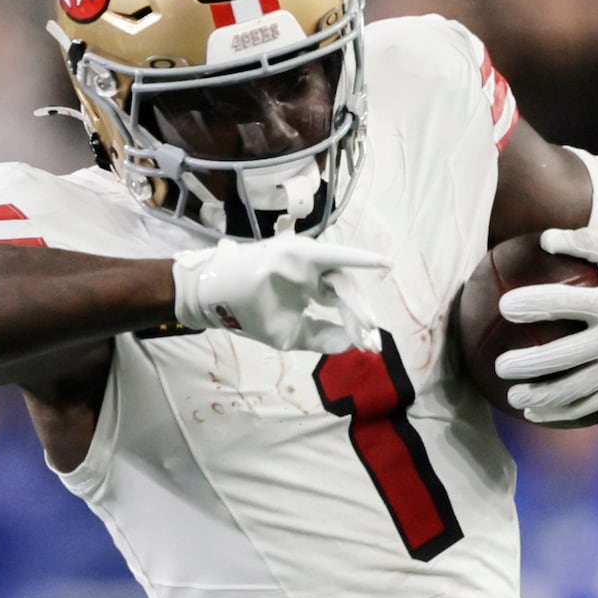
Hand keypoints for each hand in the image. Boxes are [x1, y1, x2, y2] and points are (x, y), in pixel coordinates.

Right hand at [170, 235, 386, 354]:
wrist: (215, 299)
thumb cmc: (250, 314)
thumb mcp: (291, 334)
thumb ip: (321, 338)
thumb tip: (353, 344)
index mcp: (310, 286)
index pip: (341, 302)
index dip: (358, 319)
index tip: (377, 339)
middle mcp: (311, 271)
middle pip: (344, 293)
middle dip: (359, 318)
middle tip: (371, 340)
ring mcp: (306, 260)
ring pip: (342, 282)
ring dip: (356, 307)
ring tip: (367, 328)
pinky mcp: (301, 253)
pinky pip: (335, 255)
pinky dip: (359, 259)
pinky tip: (382, 263)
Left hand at [496, 226, 597, 423]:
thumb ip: (586, 242)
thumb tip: (543, 238)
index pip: (566, 303)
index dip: (533, 304)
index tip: (504, 305)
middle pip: (563, 355)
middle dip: (527, 364)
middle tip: (500, 366)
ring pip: (574, 388)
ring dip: (540, 396)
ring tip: (511, 396)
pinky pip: (589, 404)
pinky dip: (560, 411)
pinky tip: (534, 413)